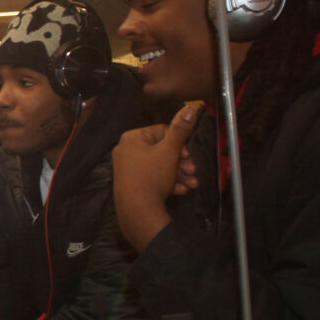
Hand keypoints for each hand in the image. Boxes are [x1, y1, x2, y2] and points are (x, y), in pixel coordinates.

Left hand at [112, 105, 198, 250]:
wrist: (138, 211)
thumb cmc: (151, 177)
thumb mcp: (170, 150)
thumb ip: (181, 129)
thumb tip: (190, 108)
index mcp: (132, 138)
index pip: (161, 131)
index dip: (178, 143)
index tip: (187, 155)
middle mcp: (127, 151)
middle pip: (162, 150)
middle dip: (181, 162)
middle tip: (192, 170)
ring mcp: (128, 169)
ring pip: (160, 166)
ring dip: (179, 174)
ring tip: (192, 183)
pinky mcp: (132, 184)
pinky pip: (153, 178)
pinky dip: (168, 183)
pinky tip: (181, 190)